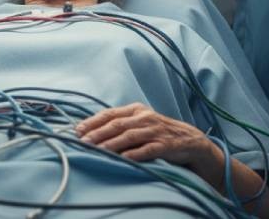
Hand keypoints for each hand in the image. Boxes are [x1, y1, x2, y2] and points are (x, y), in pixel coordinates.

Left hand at [76, 103, 222, 185]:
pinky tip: (124, 159)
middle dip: (98, 133)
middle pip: (117, 125)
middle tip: (83, 141)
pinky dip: (135, 154)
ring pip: (129, 136)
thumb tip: (92, 130)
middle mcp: (144, 117)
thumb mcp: (140, 122)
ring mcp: (155, 131)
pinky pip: (147, 150)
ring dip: (112, 144)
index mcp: (136, 109)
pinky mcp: (165, 145)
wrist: (190, 140)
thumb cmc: (158, 132)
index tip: (78, 129)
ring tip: (98, 150)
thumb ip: (121, 123)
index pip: (110, 114)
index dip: (93, 121)